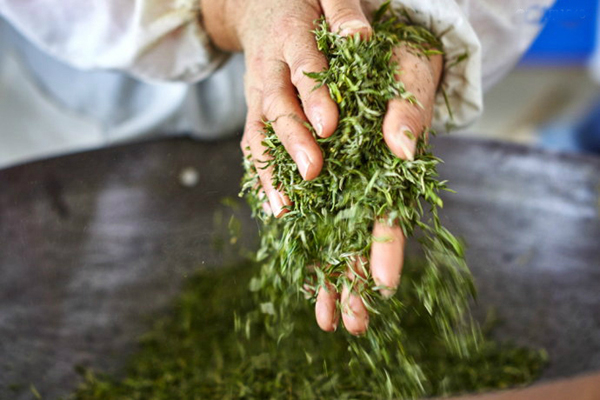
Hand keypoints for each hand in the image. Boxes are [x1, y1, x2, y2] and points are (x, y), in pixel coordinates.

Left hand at [202, 0, 442, 334]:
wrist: (374, 46)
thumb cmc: (401, 60)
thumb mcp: (410, 74)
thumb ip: (408, 112)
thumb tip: (402, 149)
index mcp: (393, 166)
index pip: (391, 214)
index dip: (387, 250)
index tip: (382, 287)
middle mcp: (367, 181)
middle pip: (360, 239)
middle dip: (353, 282)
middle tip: (347, 325)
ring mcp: (343, 180)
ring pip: (333, 235)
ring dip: (328, 276)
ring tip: (323, 318)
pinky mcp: (319, 172)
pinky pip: (307, 209)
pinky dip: (303, 241)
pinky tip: (299, 274)